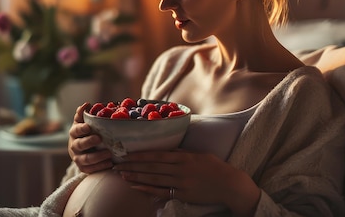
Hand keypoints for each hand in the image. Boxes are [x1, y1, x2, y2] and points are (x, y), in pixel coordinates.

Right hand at [67, 102, 112, 172]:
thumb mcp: (83, 123)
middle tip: (100, 138)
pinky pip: (91, 169)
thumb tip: (86, 104)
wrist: (82, 151)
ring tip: (109, 154)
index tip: (89, 127)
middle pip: (79, 145)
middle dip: (89, 142)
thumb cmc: (86, 133)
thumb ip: (83, 114)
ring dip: (97, 157)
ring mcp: (78, 158)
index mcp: (74, 133)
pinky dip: (100, 167)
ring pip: (85, 159)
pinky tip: (110, 163)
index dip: (81, 129)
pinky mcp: (83, 168)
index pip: (76, 130)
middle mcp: (74, 146)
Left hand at [113, 150, 259, 212]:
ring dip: (135, 176)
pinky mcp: (181, 195)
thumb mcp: (197, 154)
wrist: (228, 185)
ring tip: (121, 173)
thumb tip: (165, 148)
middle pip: (151, 166)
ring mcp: (180, 183)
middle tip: (116, 163)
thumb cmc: (213, 166)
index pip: (156, 155)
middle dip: (132, 165)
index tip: (126, 152)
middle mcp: (180, 169)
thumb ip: (180, 152)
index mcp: (183, 157)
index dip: (139, 154)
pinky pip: (160, 191)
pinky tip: (135, 185)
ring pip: (153, 178)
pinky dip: (146, 188)